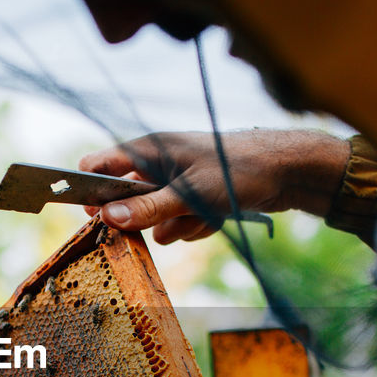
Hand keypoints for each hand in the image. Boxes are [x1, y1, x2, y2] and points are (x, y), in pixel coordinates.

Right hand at [77, 129, 350, 243]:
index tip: (90, 213)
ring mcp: (176, 182)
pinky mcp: (194, 199)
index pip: (100, 164)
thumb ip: (147, 207)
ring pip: (155, 218)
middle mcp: (159, 164)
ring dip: (175, 226)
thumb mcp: (190, 194)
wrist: (287, 171)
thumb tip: (107, 219)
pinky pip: (178, 224)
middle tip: (163, 220)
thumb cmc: (238, 171)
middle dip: (144, 217)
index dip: (90, 189)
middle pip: (127, 200)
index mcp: (149, 149)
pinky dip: (193, 226)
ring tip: (201, 216)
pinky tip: (215, 219)